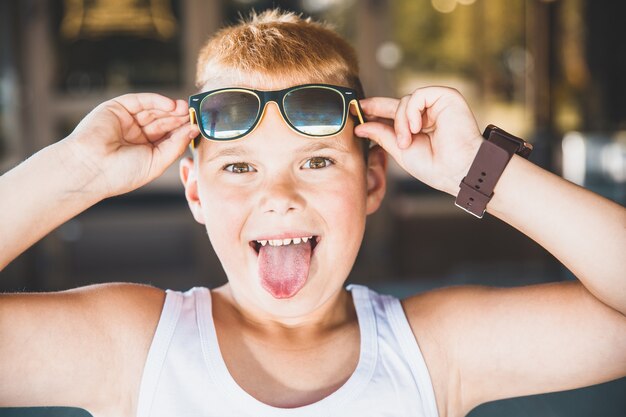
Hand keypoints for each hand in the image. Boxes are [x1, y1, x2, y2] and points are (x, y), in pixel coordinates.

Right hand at [63, 93, 198, 197]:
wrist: (91, 169)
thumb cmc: (121, 172)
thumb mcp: (157, 162)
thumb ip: (176, 145)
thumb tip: (194, 130)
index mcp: (144, 149)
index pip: (168, 136)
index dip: (183, 130)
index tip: (198, 126)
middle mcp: (136, 134)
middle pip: (163, 121)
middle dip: (179, 117)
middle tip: (195, 114)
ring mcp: (126, 120)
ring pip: (153, 110)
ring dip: (171, 108)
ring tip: (185, 109)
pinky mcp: (116, 108)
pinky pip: (140, 100)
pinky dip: (157, 101)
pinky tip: (171, 106)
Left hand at [354, 87, 483, 195]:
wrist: (458, 171)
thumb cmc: (434, 166)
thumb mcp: (400, 150)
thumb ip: (382, 135)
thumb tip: (361, 127)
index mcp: (417, 126)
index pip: (392, 113)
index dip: (374, 109)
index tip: (356, 109)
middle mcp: (427, 113)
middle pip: (396, 103)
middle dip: (378, 108)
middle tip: (361, 111)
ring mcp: (436, 104)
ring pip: (405, 100)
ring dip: (400, 122)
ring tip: (406, 141)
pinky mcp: (446, 96)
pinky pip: (418, 95)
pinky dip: (412, 112)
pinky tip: (416, 128)